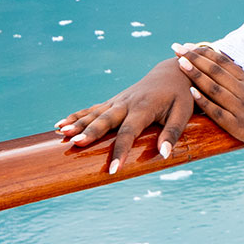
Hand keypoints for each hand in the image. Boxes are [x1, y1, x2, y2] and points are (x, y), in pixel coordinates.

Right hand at [54, 56, 196, 173]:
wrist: (172, 72)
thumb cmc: (181, 95)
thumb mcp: (183, 112)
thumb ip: (173, 132)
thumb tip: (164, 154)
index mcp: (144, 107)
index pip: (129, 132)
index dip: (121, 151)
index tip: (113, 170)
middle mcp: (127, 102)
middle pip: (105, 119)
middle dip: (90, 132)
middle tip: (76, 143)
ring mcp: (118, 101)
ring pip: (95, 113)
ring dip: (78, 123)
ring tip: (62, 133)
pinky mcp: (114, 101)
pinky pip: (92, 109)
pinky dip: (77, 116)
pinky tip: (60, 125)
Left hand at [177, 45, 243, 157]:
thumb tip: (240, 73)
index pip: (225, 63)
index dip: (206, 53)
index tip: (189, 46)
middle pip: (216, 71)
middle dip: (195, 58)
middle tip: (177, 47)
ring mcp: (242, 109)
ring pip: (215, 88)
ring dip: (196, 75)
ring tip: (180, 63)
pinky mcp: (240, 127)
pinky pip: (218, 113)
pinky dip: (204, 102)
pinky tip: (191, 93)